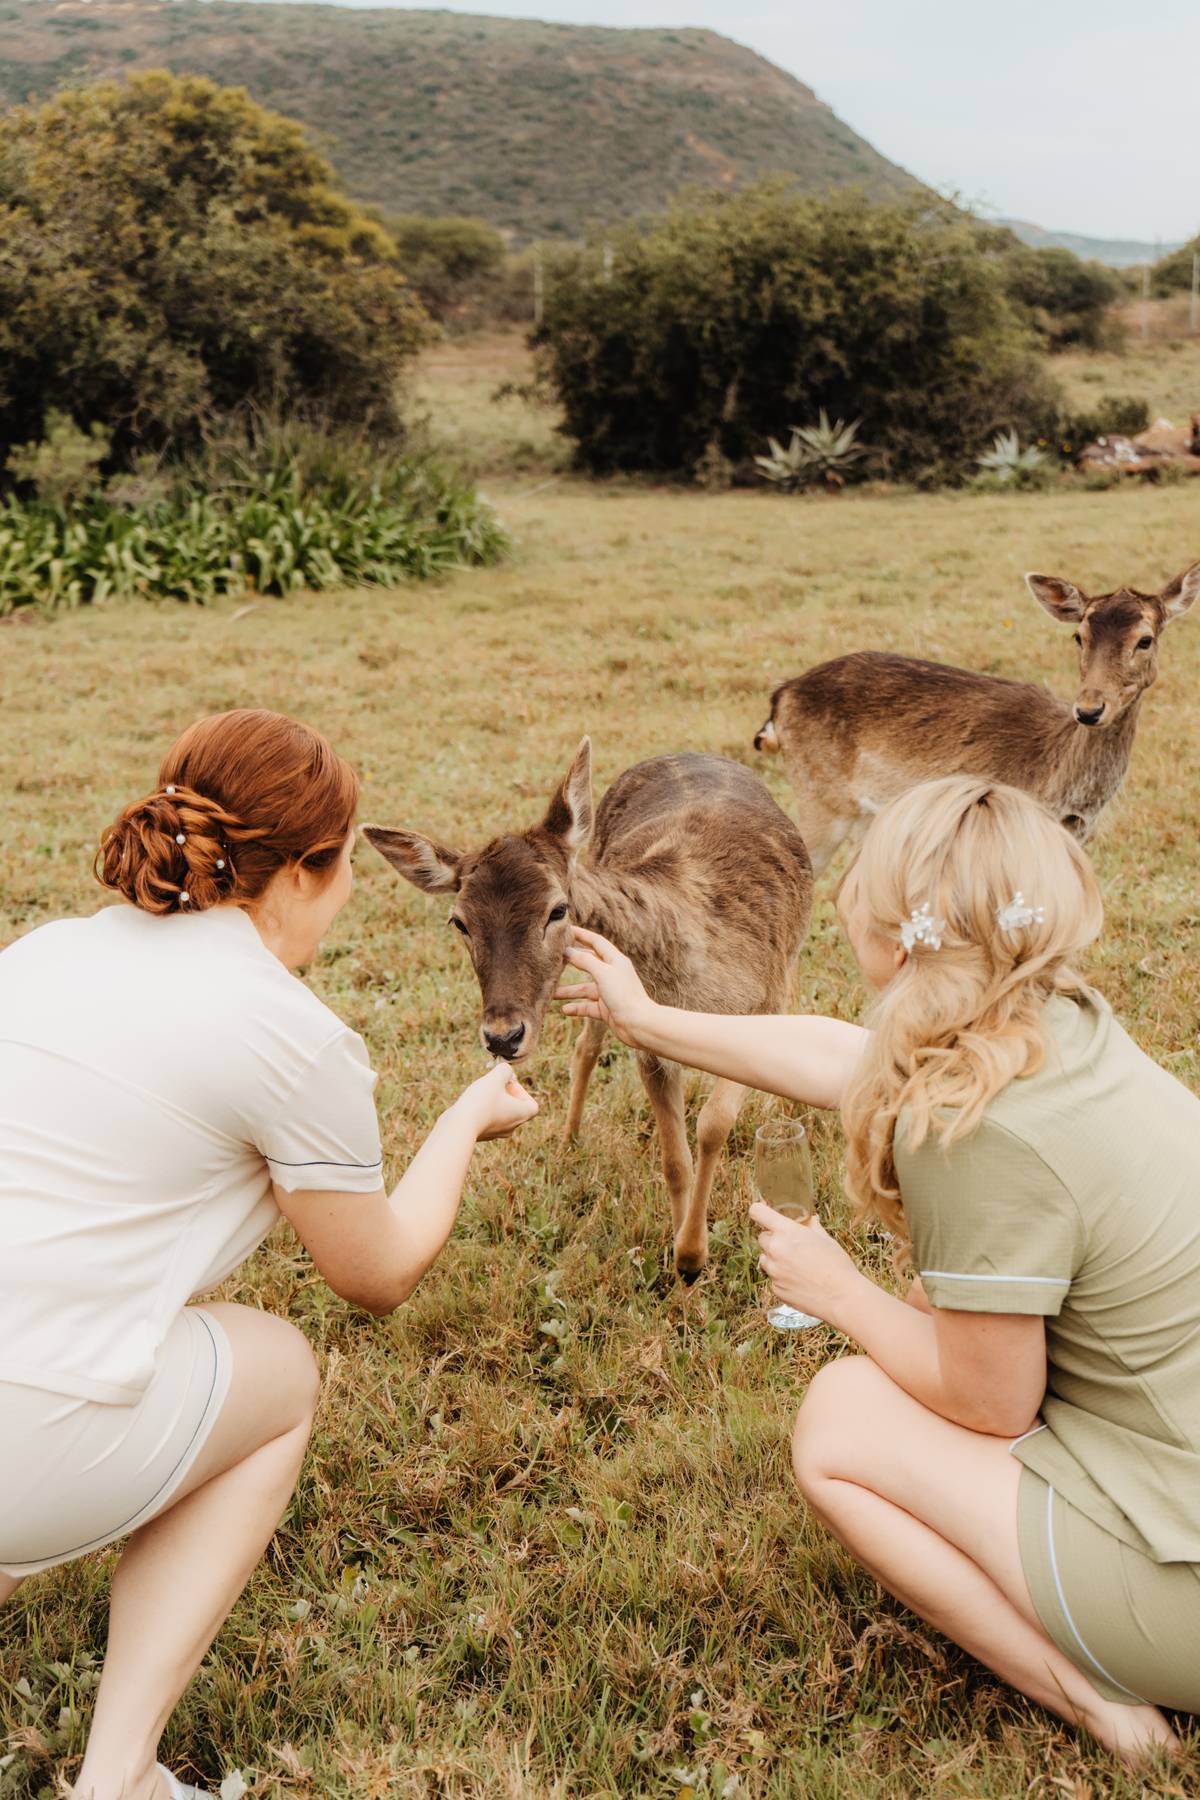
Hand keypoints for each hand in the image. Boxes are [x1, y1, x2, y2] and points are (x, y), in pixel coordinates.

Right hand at [453, 1061, 538, 1141]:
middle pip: (515, 1109)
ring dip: (494, 1102)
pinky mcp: (482, 1135)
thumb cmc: (481, 1101)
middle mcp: (511, 1127)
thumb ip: (504, 1070)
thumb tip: (506, 1070)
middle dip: (506, 1094)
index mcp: (521, 1115)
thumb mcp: (495, 1078)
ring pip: (500, 1114)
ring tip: (481, 1092)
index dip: (521, 1092)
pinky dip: (482, 1110)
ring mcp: (496, 1133)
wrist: (459, 1126)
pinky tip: (471, 1103)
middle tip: (493, 1085)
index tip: (507, 1084)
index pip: (532, 1105)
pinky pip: (487, 1120)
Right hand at [555, 925, 655, 1047]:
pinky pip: (587, 1006)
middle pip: (588, 964)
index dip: (581, 935)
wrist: (639, 1025)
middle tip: (552, 959)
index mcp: (615, 960)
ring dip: (568, 991)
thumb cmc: (624, 995)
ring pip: (584, 989)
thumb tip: (568, 951)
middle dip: (571, 962)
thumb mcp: (603, 973)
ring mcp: (609, 992)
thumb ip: (585, 961)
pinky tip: (564, 1010)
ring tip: (550, 993)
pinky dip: (576, 1008)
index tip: (565, 929)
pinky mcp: (606, 1009)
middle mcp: (612, 974)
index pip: (596, 942)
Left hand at [751, 1201, 862, 1328]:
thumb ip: (812, 1227)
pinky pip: (773, 1278)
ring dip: (775, 1259)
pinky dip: (782, 1278)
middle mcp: (775, 1249)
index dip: (759, 1210)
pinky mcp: (775, 1289)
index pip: (757, 1212)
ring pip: (765, 1259)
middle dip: (773, 1239)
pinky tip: (800, 1282)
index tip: (763, 1214)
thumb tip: (811, 1219)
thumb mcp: (826, 1239)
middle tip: (791, 1246)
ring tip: (797, 1266)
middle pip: (762, 1238)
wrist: (842, 1297)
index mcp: (787, 1232)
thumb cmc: (837, 1265)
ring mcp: (773, 1271)